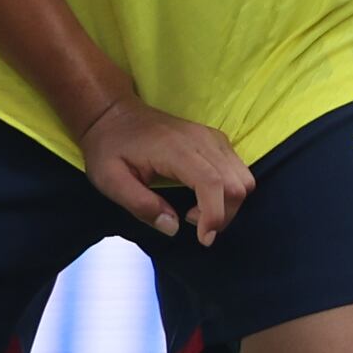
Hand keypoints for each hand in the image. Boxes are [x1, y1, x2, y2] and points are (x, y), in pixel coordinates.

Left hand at [83, 97, 254, 243]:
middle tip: (192, 222)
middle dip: (223, 215)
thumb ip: (141, 205)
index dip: (215, 216)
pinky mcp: (215, 139)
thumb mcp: (110, 180)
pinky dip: (230, 190)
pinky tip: (203, 196)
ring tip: (198, 210)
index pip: (213, 184)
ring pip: (244, 177)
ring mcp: (211, 137)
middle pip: (237, 184)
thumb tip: (173, 227)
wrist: (113, 113)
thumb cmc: (109, 147)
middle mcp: (201, 140)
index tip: (202, 239)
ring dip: (229, 204)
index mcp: (176, 149)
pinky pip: (238, 169)